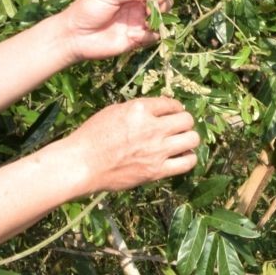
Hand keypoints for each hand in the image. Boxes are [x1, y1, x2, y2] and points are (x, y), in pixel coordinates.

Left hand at [59, 0, 171, 62]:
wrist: (75, 36)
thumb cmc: (87, 10)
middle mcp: (136, 5)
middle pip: (162, 2)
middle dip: (163, 4)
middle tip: (151, 9)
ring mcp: (137, 22)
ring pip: (161, 19)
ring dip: (159, 20)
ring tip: (147, 21)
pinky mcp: (136, 39)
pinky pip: (153, 37)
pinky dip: (150, 35)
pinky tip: (136, 35)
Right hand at [65, 96, 199, 193]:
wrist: (83, 164)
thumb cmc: (93, 135)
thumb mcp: (114, 111)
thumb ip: (138, 109)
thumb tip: (156, 109)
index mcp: (140, 109)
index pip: (171, 103)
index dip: (175, 108)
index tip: (174, 112)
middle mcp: (153, 128)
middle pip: (187, 120)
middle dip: (185, 122)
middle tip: (179, 127)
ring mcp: (157, 150)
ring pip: (192, 139)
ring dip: (189, 139)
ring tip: (183, 142)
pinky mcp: (157, 171)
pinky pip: (187, 163)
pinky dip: (189, 158)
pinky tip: (182, 157)